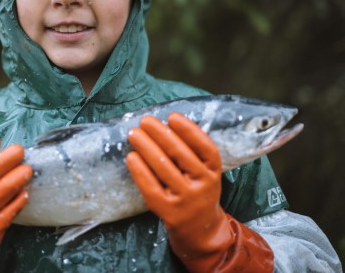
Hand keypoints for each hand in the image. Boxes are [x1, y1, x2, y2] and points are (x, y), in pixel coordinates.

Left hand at [126, 112, 272, 271]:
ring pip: (163, 167)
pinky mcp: (167, 210)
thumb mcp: (204, 172)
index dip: (189, 130)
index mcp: (214, 171)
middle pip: (180, 154)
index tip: (171, 116)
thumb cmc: (196, 189)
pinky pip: (150, 186)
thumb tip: (162, 124)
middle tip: (144, 121)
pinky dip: (139, 170)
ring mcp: (185, 199)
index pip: (205, 147)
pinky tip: (131, 156)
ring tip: (133, 134)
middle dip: (160, 134)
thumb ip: (191, 152)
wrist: (199, 228)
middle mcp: (203, 185)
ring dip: (146, 146)